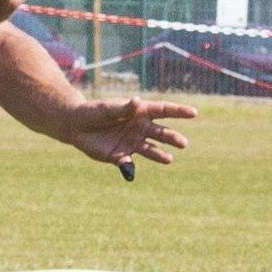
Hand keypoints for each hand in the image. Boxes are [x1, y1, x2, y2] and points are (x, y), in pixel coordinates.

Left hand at [63, 97, 196, 181]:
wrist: (77, 126)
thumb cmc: (94, 112)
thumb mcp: (108, 109)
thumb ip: (123, 108)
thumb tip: (137, 102)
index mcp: (140, 112)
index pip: (163, 111)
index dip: (179, 111)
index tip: (194, 113)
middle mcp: (140, 128)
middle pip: (161, 133)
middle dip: (172, 138)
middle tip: (183, 143)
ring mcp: (132, 143)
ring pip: (151, 150)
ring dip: (160, 155)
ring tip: (170, 159)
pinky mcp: (120, 156)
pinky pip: (128, 164)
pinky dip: (128, 168)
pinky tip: (129, 170)